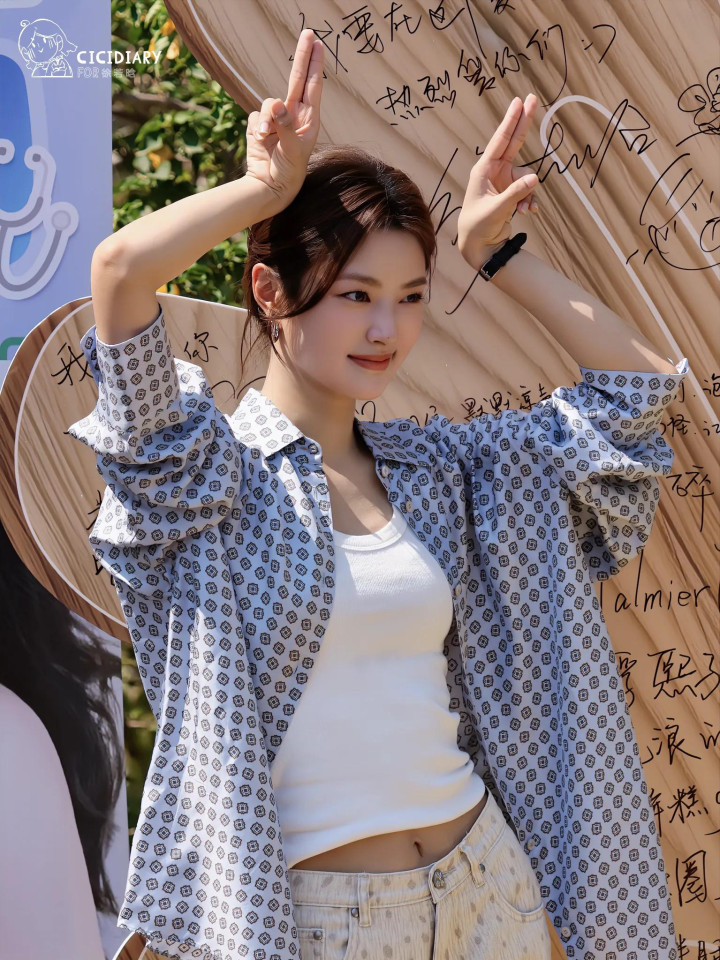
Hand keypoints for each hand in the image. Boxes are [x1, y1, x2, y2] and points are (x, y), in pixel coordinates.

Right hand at [245, 29, 323, 207]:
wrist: (269, 188)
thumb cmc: (289, 172)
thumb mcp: (292, 150)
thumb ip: (284, 124)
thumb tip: (274, 102)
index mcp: (309, 120)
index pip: (313, 86)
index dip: (315, 64)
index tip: (318, 43)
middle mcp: (294, 116)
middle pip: (297, 79)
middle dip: (303, 57)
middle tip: (309, 33)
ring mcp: (277, 120)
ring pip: (268, 102)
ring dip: (265, 119)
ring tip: (266, 138)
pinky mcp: (260, 126)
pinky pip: (256, 117)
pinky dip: (257, 129)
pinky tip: (261, 144)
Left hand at [457, 94, 539, 269]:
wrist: (479, 247)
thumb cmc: (478, 227)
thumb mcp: (496, 209)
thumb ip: (516, 193)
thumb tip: (535, 178)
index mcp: (484, 170)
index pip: (500, 141)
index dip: (511, 121)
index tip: (519, 102)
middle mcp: (494, 172)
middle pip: (513, 142)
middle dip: (524, 123)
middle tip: (533, 98)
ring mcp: (503, 182)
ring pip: (526, 175)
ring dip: (528, 192)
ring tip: (522, 209)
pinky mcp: (511, 193)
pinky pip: (528, 189)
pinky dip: (530, 200)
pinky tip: (527, 213)